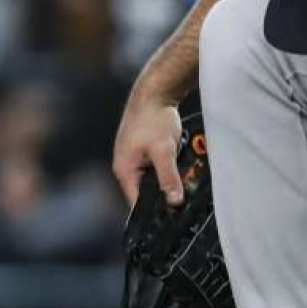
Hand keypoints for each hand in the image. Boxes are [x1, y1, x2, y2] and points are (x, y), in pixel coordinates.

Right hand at [111, 91, 182, 207]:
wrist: (154, 92)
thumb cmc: (153, 118)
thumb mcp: (164, 151)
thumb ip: (168, 177)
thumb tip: (173, 201)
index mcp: (124, 170)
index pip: (136, 203)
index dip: (154, 211)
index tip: (172, 214)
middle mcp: (125, 166)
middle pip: (146, 191)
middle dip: (164, 190)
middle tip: (182, 187)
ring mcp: (133, 158)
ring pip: (153, 178)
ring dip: (168, 176)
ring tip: (178, 165)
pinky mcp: (142, 150)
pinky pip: (156, 166)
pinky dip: (167, 165)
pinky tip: (176, 156)